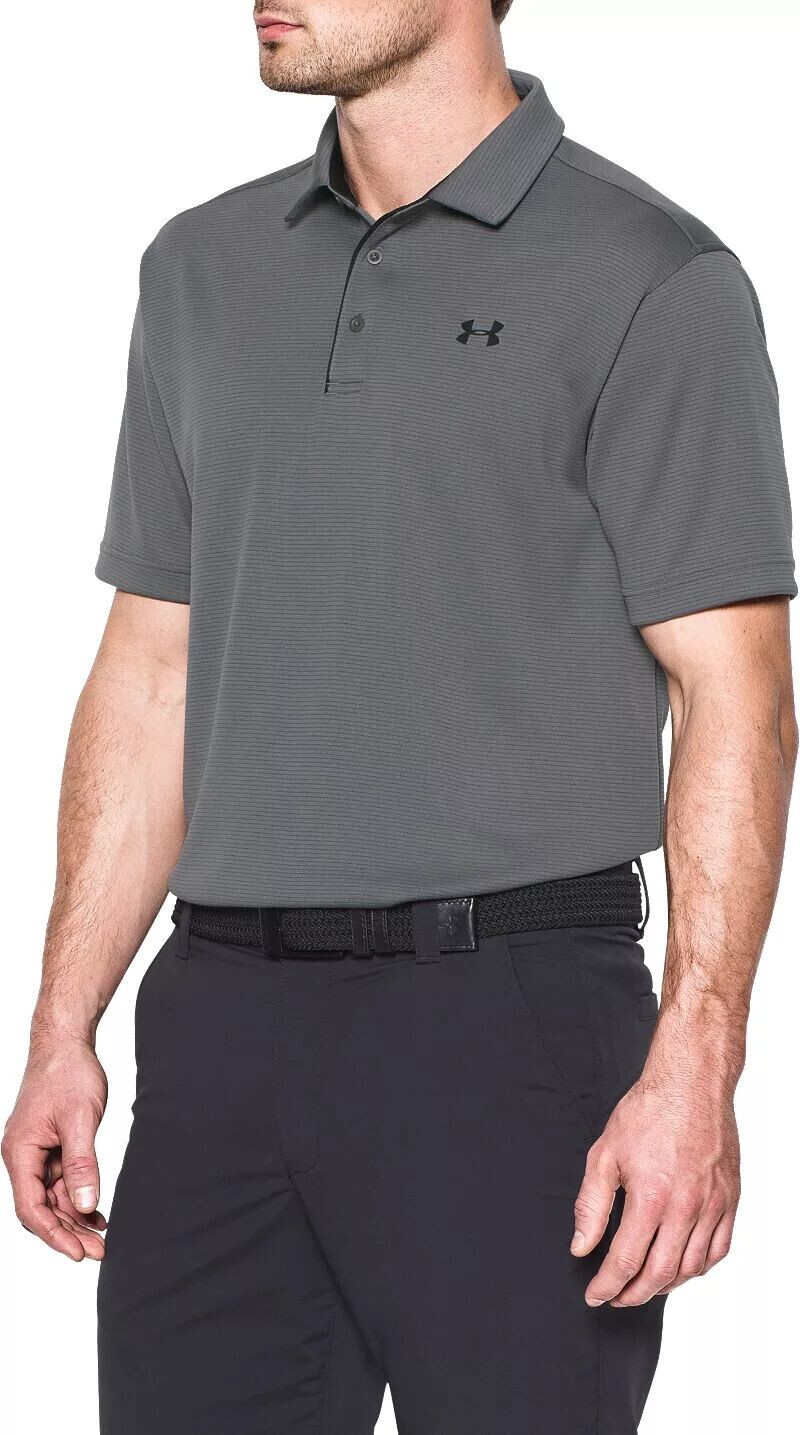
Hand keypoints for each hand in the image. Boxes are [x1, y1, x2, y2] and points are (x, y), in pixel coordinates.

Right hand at [2, 1037, 107, 1260]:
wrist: (66, 1042)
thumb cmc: (66, 1072)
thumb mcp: (79, 1119)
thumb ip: (82, 1164)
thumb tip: (86, 1205)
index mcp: (20, 1152)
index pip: (31, 1209)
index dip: (55, 1235)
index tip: (79, 1253)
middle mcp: (24, 1156)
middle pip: (42, 1209)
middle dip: (69, 1232)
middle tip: (99, 1252)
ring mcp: (37, 1152)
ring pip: (53, 1198)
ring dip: (76, 1218)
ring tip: (102, 1237)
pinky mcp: (52, 1146)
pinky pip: (62, 1182)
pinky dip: (79, 1197)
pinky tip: (98, 1213)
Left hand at [571, 1055, 739, 1306]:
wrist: (691, 1083)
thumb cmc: (649, 1111)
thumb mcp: (605, 1154)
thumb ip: (592, 1205)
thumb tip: (581, 1246)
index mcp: (652, 1197)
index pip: (626, 1261)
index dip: (607, 1285)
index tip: (595, 1295)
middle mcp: (686, 1208)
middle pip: (661, 1274)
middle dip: (634, 1294)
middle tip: (616, 1298)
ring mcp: (713, 1206)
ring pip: (692, 1268)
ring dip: (665, 1285)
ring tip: (644, 1284)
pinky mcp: (730, 1199)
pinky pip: (719, 1249)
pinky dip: (699, 1267)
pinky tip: (682, 1265)